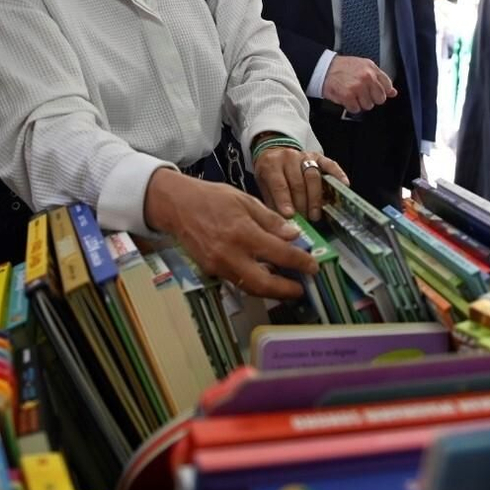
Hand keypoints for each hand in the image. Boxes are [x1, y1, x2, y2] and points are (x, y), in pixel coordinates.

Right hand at [143, 170, 316, 300]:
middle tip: (302, 288)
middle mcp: (230, 254)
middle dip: (286, 290)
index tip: (313, 266)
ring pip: (250, 287)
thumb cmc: (212, 198)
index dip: (300, 262)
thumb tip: (293, 236)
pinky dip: (254, 283)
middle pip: (264, 284)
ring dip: (271, 290)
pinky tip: (264, 276)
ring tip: (286, 286)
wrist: (176, 205)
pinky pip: (237, 281)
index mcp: (243, 232)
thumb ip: (270, 220)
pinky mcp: (211, 271)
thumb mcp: (245, 200)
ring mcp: (219, 265)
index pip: (280, 253)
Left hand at [253, 146, 348, 221]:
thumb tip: (282, 222)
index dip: (284, 201)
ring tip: (315, 215)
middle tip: (305, 220)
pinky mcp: (319, 156)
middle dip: (302, 204)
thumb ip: (272, 202)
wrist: (274, 151)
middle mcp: (289, 158)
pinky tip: (343, 186)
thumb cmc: (270, 174)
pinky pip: (330, 165)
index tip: (289, 215)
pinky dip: (338, 175)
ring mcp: (305, 156)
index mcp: (272, 164)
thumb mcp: (264, 186)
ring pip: (313, 176)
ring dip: (315, 198)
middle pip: (298, 182)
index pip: (279, 184)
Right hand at [322, 55, 396, 112]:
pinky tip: (346, 98)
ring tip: (352, 95)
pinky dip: (350, 106)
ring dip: (360, 103)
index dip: (382, 92)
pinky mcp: (348, 95)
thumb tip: (392, 92)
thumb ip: (379, 79)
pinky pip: (356, 109)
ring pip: (368, 105)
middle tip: (362, 94)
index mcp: (371, 68)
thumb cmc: (342, 68)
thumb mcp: (363, 67)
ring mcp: (358, 86)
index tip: (375, 92)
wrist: (323, 68)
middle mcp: (366, 76)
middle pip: (380, 99)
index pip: (387, 86)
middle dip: (371, 98)